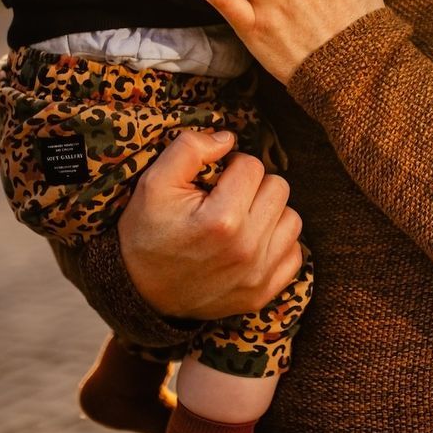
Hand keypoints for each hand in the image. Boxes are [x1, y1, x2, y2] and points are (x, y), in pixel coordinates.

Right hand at [117, 128, 303, 319]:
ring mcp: (258, 275)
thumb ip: (190, 148)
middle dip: (253, 186)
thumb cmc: (146, 233)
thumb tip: (228, 138)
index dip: (230, 166)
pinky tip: (250, 243)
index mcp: (223, 220)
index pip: (252, 166)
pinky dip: (277, 245)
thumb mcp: (153, 182)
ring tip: (240, 219)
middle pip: (279, 189)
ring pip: (292, 219)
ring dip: (269, 213)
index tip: (213, 181)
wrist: (137, 292)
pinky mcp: (263, 293)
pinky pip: (295, 255)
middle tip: (226, 198)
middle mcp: (247, 250)